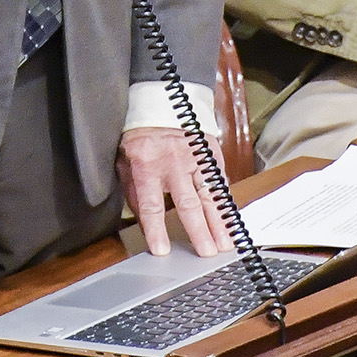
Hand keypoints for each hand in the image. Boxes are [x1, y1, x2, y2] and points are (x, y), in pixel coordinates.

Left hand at [118, 126, 231, 257]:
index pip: (151, 205)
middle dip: (199, 231)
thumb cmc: (140, 136)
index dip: (156, 229)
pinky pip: (219, 182)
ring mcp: (195, 158)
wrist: (160, 103)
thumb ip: (135, 192)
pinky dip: (226, 203)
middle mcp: (173, 163)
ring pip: (210, 195)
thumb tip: (144, 222)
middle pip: (188, 203)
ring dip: (219, 222)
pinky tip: (230, 220)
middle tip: (206, 253)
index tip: (162, 250)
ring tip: (226, 243)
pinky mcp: (210, 154)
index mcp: (147, 166)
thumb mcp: (125, 163)